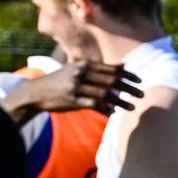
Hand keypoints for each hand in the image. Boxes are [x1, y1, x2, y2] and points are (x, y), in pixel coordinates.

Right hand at [2, 60, 141, 124]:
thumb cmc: (61, 81)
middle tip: (142, 95)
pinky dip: (105, 109)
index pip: (111, 69)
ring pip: (104, 94)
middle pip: (111, 81)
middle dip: (129, 88)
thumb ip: (101, 68)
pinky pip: (93, 105)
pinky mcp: (71, 101)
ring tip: (133, 107)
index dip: (128, 76)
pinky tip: (114, 112)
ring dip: (121, 101)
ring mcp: (75, 87)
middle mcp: (81, 74)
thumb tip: (124, 66)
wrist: (35, 92)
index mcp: (84, 65)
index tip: (140, 81)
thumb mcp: (78, 69)